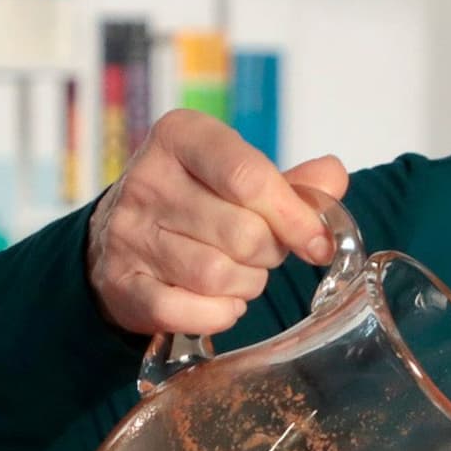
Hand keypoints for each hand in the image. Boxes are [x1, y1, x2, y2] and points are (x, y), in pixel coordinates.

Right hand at [88, 110, 348, 339]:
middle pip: (242, 232)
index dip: (295, 217)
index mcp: (181, 136)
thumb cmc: (194, 201)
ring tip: (243, 276)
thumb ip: (290, 182)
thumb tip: (333, 177)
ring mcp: (128, 233)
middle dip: (270, 253)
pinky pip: (183, 310)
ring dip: (246, 284)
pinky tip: (221, 303)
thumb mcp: (237, 176)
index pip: (250, 177)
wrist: (117, 234)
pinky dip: (217, 314)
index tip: (318, 243)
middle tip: (266, 254)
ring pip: (216, 275)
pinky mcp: (120, 282)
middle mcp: (147, 180)